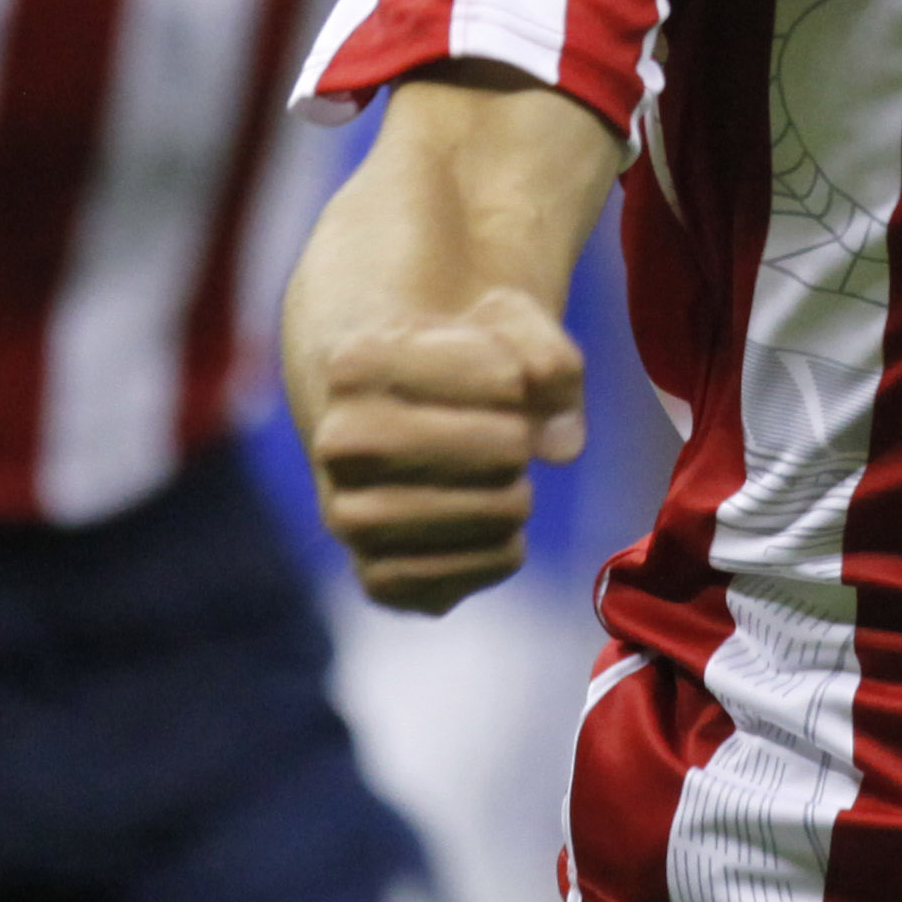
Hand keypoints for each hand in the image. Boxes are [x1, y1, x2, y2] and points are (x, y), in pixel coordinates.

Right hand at [293, 281, 585, 616]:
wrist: (380, 417)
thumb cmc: (452, 359)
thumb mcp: (503, 320)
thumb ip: (549, 358)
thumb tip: (561, 447)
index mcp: (357, 363)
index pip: (506, 378)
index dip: (519, 376)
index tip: (488, 372)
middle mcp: (340, 444)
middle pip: (507, 449)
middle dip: (520, 437)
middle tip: (494, 430)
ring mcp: (350, 519)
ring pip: (501, 513)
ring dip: (515, 493)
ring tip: (486, 474)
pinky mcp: (381, 581)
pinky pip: (493, 566)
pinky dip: (504, 546)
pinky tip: (478, 518)